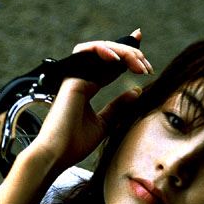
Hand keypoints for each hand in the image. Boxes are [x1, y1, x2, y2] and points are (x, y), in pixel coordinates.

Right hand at [31, 29, 153, 171]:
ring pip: (102, 49)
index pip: (110, 65)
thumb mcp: (104, 124)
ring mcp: (75, 76)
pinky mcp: (72, 77)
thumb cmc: (74, 145)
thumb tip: (136, 91)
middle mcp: (80, 78)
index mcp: (86, 87)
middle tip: (147, 68)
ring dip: (124, 52)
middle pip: (109, 55)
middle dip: (132, 55)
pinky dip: (106, 51)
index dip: (128, 58)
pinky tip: (120, 60)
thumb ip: (118, 107)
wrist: (56, 155)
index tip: (146, 63)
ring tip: (139, 65)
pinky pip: (90, 52)